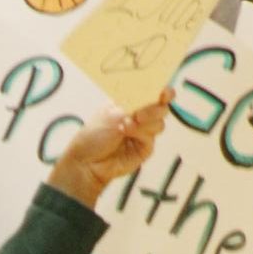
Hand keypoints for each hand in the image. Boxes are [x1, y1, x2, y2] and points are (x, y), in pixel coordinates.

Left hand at [48, 92, 171, 206]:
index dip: (162, 92)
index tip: (164, 92)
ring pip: (159, 123)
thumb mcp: (112, 114)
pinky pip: (151, 138)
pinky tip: (128, 132)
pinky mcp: (144, 149)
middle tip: (140, 113)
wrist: (88, 162)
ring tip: (126, 124)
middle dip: (155, 108)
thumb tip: (154, 98)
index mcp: (131, 104)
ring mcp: (143, 133)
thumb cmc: (94, 135)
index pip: (152, 94)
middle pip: (161, 108)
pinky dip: (141, 133)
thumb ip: (134, 106)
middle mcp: (139, 117)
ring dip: (146, 121)